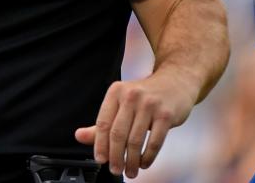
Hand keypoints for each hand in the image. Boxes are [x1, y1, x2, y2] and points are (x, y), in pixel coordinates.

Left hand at [74, 74, 197, 178]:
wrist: (175, 82)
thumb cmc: (145, 96)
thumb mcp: (121, 103)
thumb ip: (102, 123)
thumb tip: (79, 136)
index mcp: (116, 92)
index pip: (103, 123)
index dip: (100, 144)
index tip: (100, 160)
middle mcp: (131, 96)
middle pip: (118, 133)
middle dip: (115, 156)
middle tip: (115, 170)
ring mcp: (150, 104)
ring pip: (136, 140)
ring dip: (131, 160)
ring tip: (130, 171)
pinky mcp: (166, 114)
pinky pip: (154, 142)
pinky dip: (148, 157)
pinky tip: (144, 163)